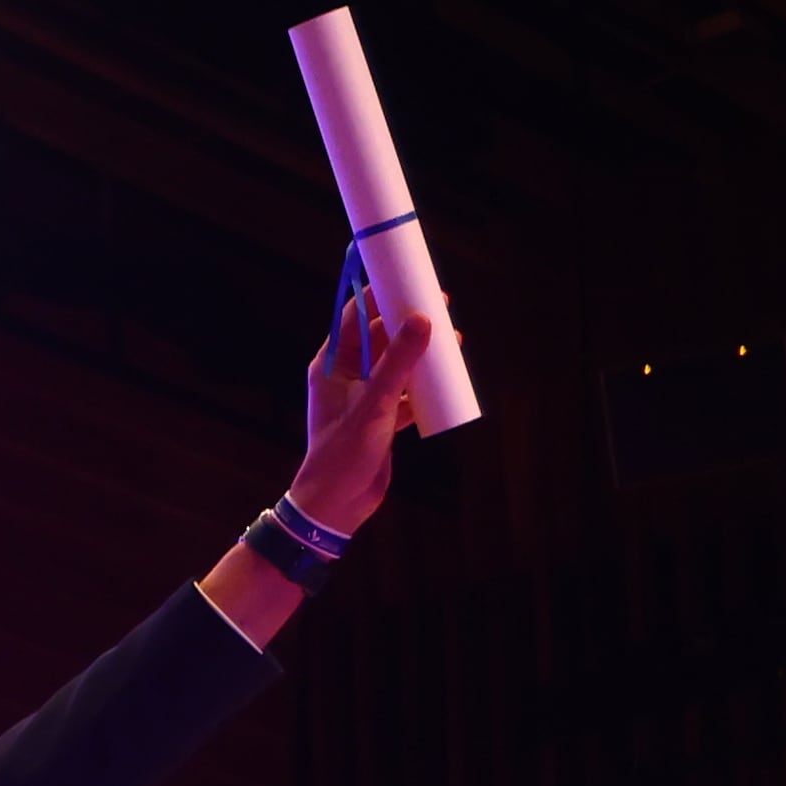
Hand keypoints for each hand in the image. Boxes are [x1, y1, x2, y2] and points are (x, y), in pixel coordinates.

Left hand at [283, 285, 438, 537]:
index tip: (408, 279)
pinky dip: (423, 387)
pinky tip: (446, 380)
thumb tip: (423, 320)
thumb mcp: (375, 403)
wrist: (336, 505)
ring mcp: (363, 398)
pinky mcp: (380, 420)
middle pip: (381, 338)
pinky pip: (405, 394)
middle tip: (441, 306)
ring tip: (453, 341)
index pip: (356, 317)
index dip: (382, 296)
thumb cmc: (343, 453)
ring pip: (396, 366)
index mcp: (331, 365)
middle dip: (409, 323)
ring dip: (421, 355)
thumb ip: (398, 362)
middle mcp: (346, 377)